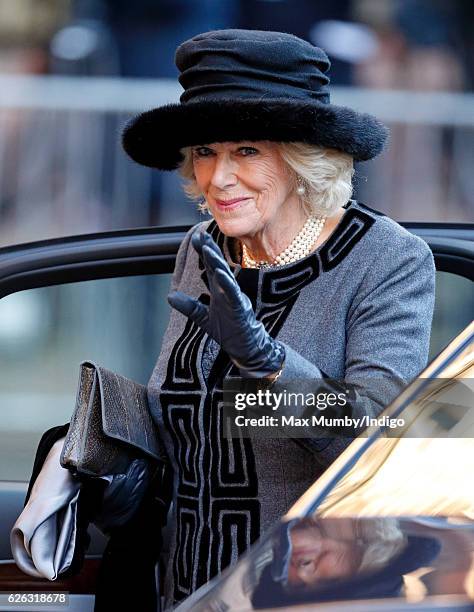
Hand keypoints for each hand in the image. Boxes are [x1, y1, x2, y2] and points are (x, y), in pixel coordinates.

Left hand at [168, 230, 284, 377]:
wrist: (246, 348)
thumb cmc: (229, 331)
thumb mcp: (203, 318)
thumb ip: (189, 306)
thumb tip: (169, 296)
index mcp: (219, 290)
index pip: (210, 267)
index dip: (204, 252)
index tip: (196, 237)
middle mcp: (227, 290)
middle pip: (217, 266)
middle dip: (210, 249)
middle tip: (202, 234)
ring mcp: (234, 298)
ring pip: (224, 276)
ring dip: (216, 262)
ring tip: (207, 249)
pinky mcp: (240, 309)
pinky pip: (233, 294)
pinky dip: (227, 283)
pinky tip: (220, 273)